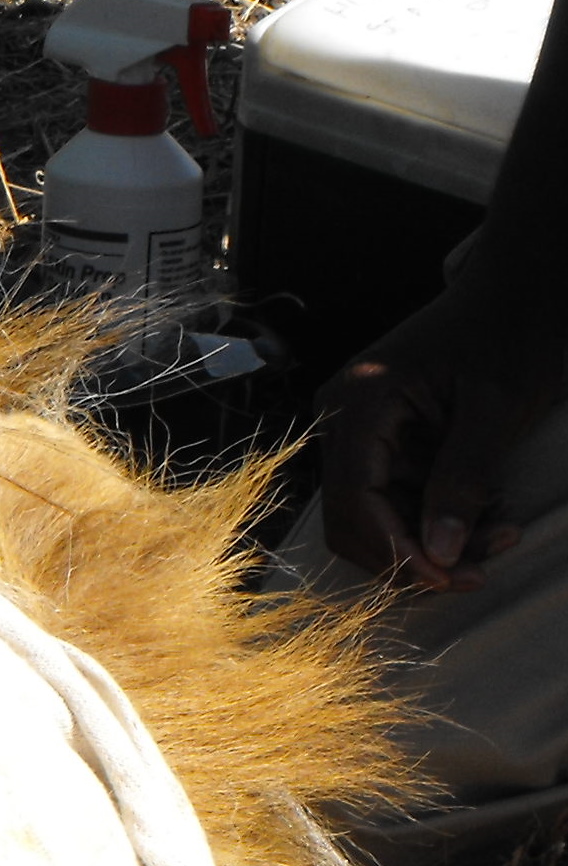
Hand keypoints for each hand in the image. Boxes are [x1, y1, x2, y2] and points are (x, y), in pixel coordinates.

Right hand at [316, 281, 567, 591]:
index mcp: (360, 400)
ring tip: (498, 538)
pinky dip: (437, 520)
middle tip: (475, 573)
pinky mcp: (383, 441)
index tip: (445, 578)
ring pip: (374, 517)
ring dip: (429, 543)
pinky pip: (396, 499)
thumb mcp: (498, 408)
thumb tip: (439, 553)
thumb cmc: (513, 331)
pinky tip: (487, 516)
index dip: (394, 548)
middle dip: (411, 554)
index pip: (355, 497)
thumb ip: (464, 479)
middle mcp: (343, 418)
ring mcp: (359, 431)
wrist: (523, 287)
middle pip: (353, 516)